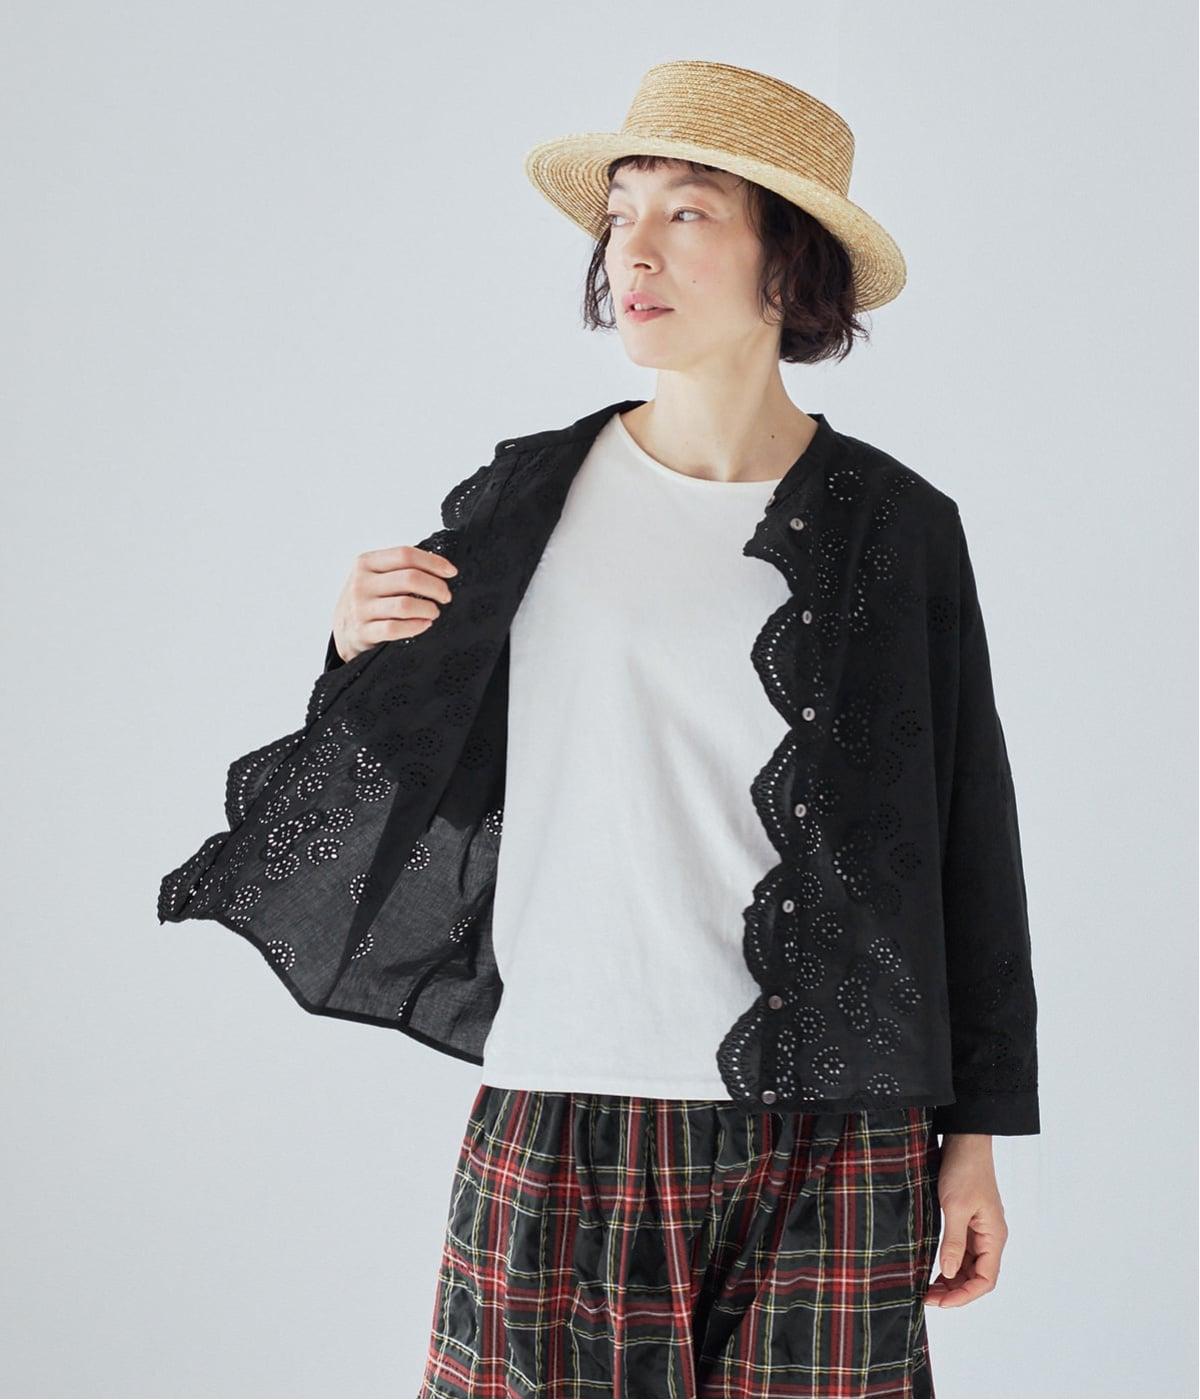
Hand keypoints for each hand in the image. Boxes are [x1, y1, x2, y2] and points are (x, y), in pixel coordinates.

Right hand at [331, 544, 458, 663]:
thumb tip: (438, 566)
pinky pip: (396, 628)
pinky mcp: (363, 632)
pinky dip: (416, 626)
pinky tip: (424, 624)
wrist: (344, 631)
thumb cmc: (367, 600)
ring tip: (434, 612)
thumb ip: (399, 568)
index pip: (405, 555)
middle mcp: (361, 583)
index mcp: (366, 563)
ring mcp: (361, 608)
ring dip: (428, 609)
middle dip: (436, 587)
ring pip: (405, 605)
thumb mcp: (374, 576)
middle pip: (410, 579)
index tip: (450, 572)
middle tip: (445, 596)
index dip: (433, 562)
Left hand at [925, 1133, 1007, 1307]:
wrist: (965, 1140)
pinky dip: (949, 1261)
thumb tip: (949, 1274)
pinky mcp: (968, 1220)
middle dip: (954, 1291)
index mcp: (994, 1236)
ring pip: (968, 1265)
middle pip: (977, 1276)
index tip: (940, 1301)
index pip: (985, 1280)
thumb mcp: (955, 1207)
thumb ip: (953, 1242)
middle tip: (927, 1297)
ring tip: (927, 1287)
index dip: (964, 1295)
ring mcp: (979, 1229)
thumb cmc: (964, 1170)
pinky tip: (933, 1266)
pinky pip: (962, 1250)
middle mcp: (990, 1236)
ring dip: (951, 1279)